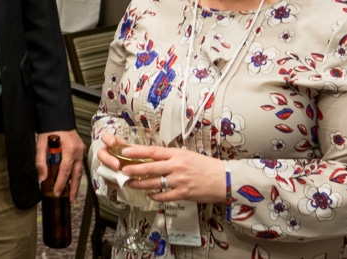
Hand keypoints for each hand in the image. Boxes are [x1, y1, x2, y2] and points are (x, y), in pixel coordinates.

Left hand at [36, 130, 85, 201]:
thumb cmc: (50, 129)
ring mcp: (81, 150)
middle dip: (73, 188)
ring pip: (79, 171)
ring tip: (71, 195)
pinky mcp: (81, 150)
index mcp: (70, 149)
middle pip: (76, 174)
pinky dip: (75, 175)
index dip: (60, 183)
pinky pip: (79, 165)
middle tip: (70, 200)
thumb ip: (41, 161)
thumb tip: (42, 178)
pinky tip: (71, 181)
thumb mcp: (41, 144)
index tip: (56, 192)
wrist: (58, 118)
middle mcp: (78, 151)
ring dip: (75, 183)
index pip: (65, 170)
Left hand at [99, 132, 225, 203]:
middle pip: (150, 167)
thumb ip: (171, 156)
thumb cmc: (206, 166)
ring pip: (154, 182)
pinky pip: (165, 195)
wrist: (223, 178)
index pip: (152, 151)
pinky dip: (155, 195)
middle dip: (134, 169)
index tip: (125, 151)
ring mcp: (179, 180)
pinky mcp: (183, 193)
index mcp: (177, 154)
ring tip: (131, 184)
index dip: (137, 151)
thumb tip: (155, 157)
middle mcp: (176, 166)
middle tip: (123, 170)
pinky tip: (150, 195)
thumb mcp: (187, 155)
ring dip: (141, 184)